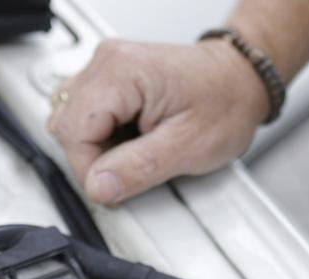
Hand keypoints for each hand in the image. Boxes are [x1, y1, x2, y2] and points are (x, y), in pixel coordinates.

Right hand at [47, 38, 268, 205]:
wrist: (242, 81)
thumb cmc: (225, 104)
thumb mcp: (187, 147)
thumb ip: (137, 169)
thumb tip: (98, 186)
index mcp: (122, 72)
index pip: (74, 131)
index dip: (89, 169)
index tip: (114, 187)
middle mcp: (108, 61)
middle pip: (66, 124)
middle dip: (93, 158)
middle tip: (131, 168)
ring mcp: (106, 65)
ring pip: (70, 119)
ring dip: (96, 146)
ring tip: (134, 149)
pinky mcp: (110, 76)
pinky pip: (85, 113)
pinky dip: (101, 134)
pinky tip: (128, 138)